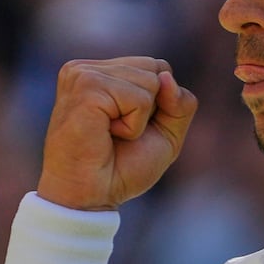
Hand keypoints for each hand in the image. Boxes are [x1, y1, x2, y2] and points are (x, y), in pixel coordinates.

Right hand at [39, 57, 197, 210]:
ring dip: (140, 120)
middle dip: (151, 110)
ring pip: (151, 82)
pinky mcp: (86, 87)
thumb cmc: (121, 168)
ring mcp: (83, 74)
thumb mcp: (166, 133)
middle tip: (118, 133)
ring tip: (110, 134)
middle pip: (156, 69)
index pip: (158, 67)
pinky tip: (106, 134)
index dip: (160, 104)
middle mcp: (88, 68)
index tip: (128, 128)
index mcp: (100, 72)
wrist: (91, 197)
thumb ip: (179, 103)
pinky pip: (139, 99)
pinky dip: (133, 126)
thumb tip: (166, 76)